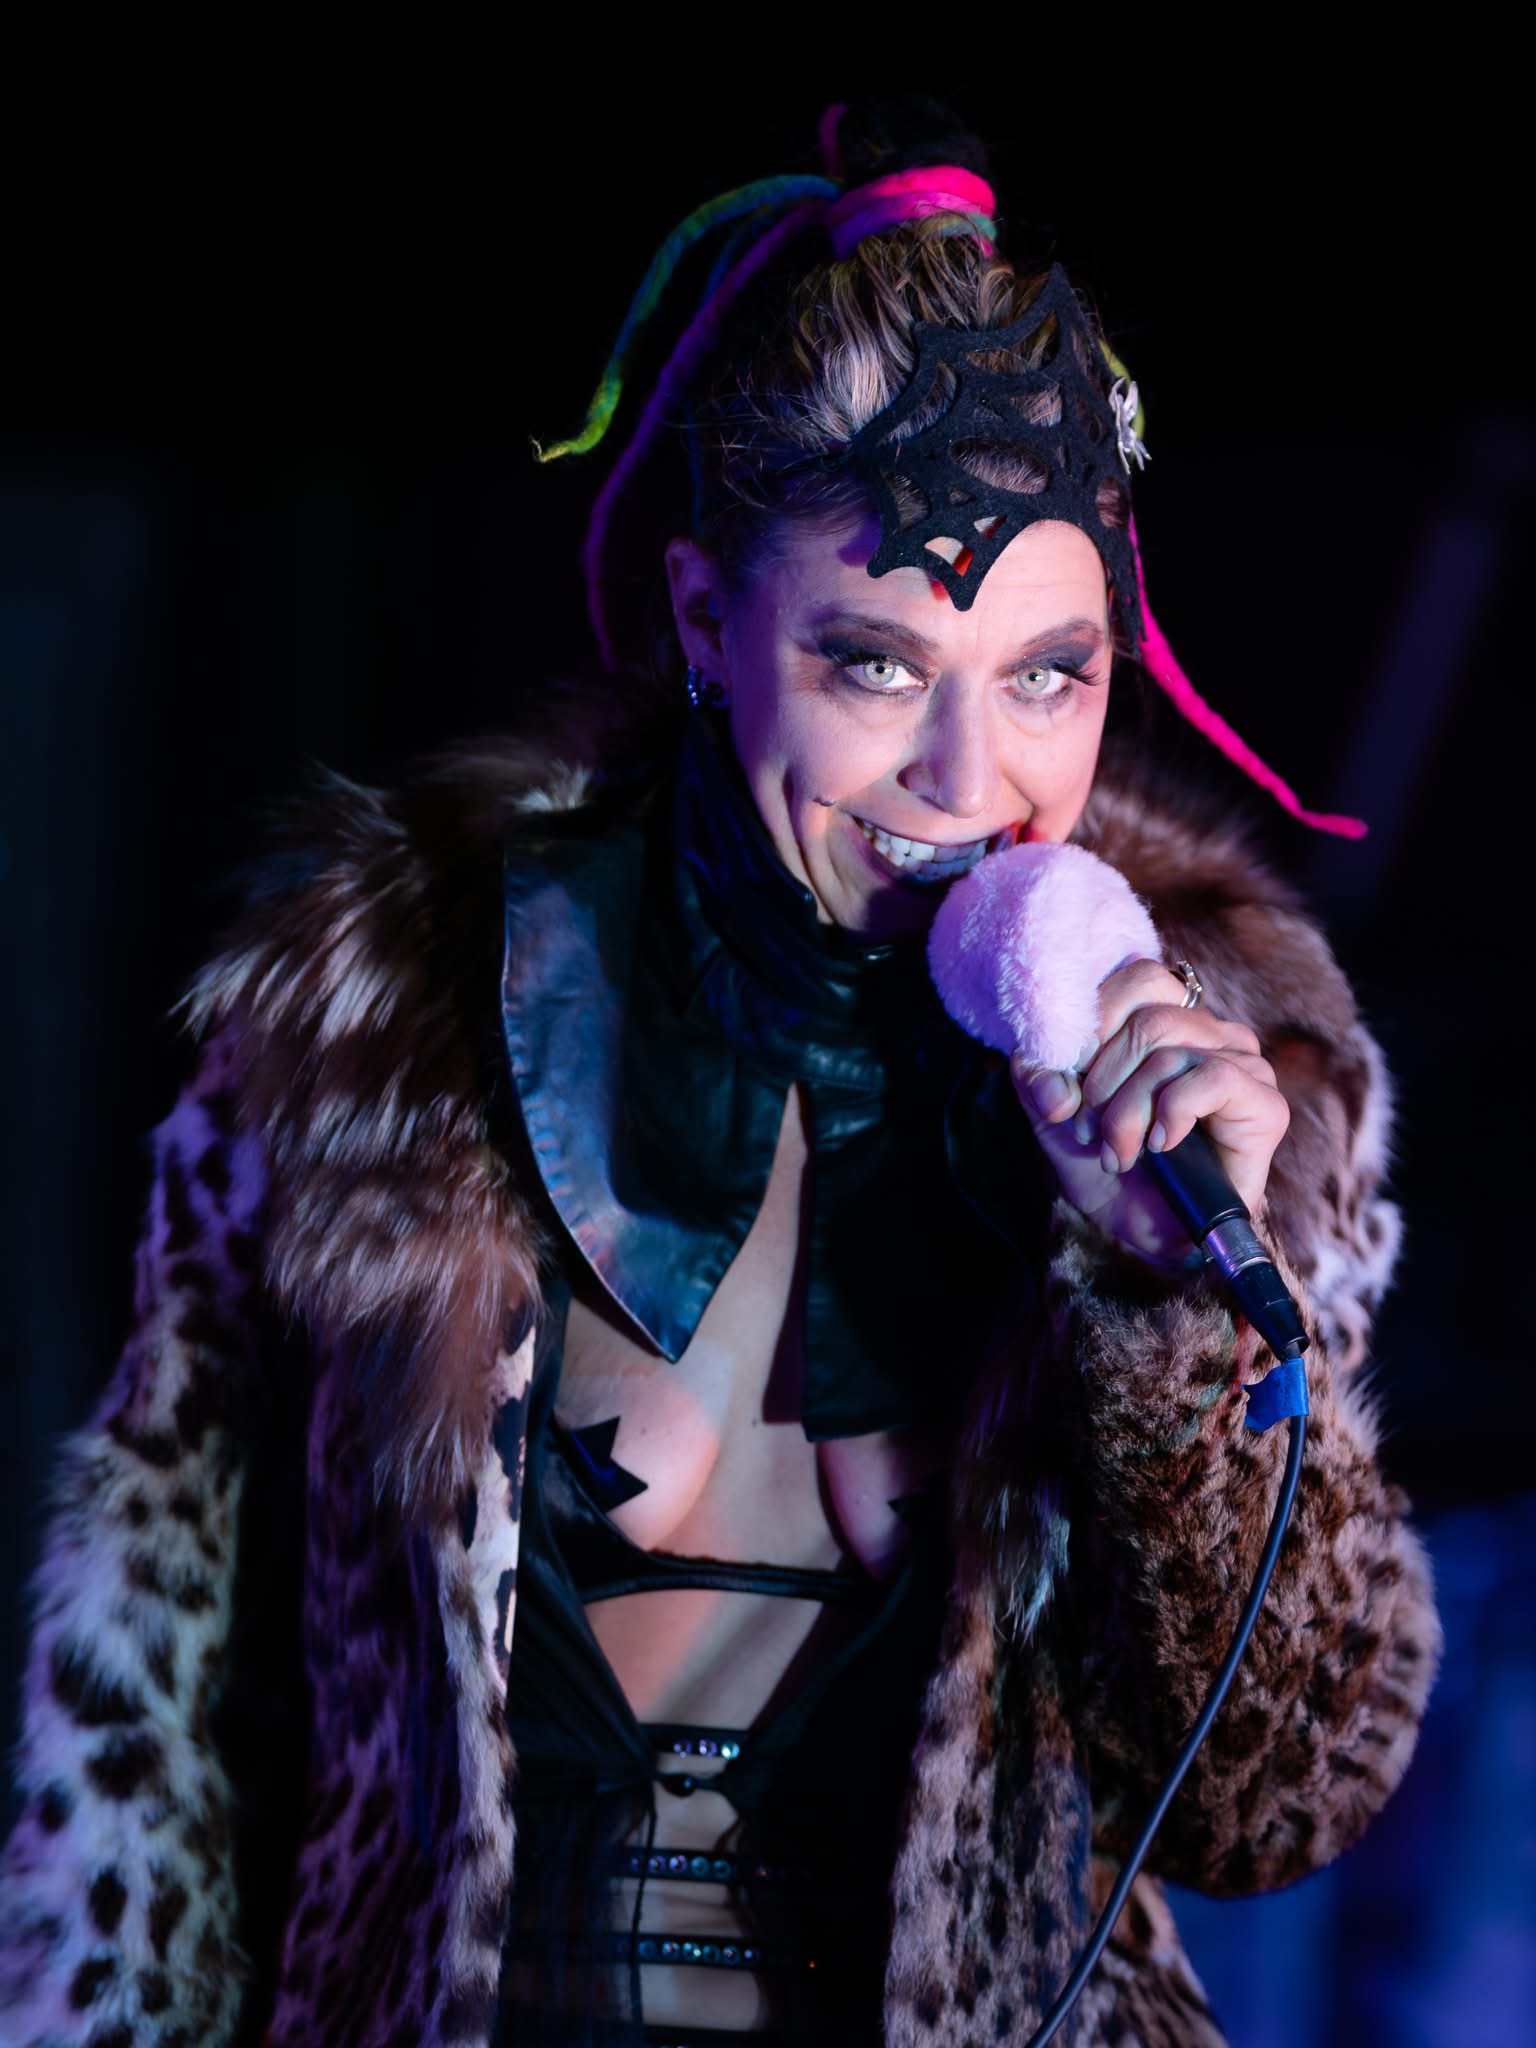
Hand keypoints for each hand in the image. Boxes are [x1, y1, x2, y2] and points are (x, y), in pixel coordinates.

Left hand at [1010, 959, 1289, 1267]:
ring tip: (1119, 1152)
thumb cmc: (1106, 1166)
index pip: (1136, 978)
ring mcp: (1243, 1063)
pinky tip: (1160, 1145)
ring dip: (1128, 1110)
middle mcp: (1210, 1031)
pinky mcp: (1264, 1103)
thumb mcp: (1053, 1113)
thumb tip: (1053, 1082)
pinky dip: (1172, 1113)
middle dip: (1103, 1084)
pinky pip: (1213, 1077)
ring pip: (1171, 1050)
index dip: (1093, 1030)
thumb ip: (1037, 1074)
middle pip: (1146, 1020)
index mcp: (1167, 1016)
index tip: (1071, 1090)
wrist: (1144, 1236)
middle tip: (1092, 1132)